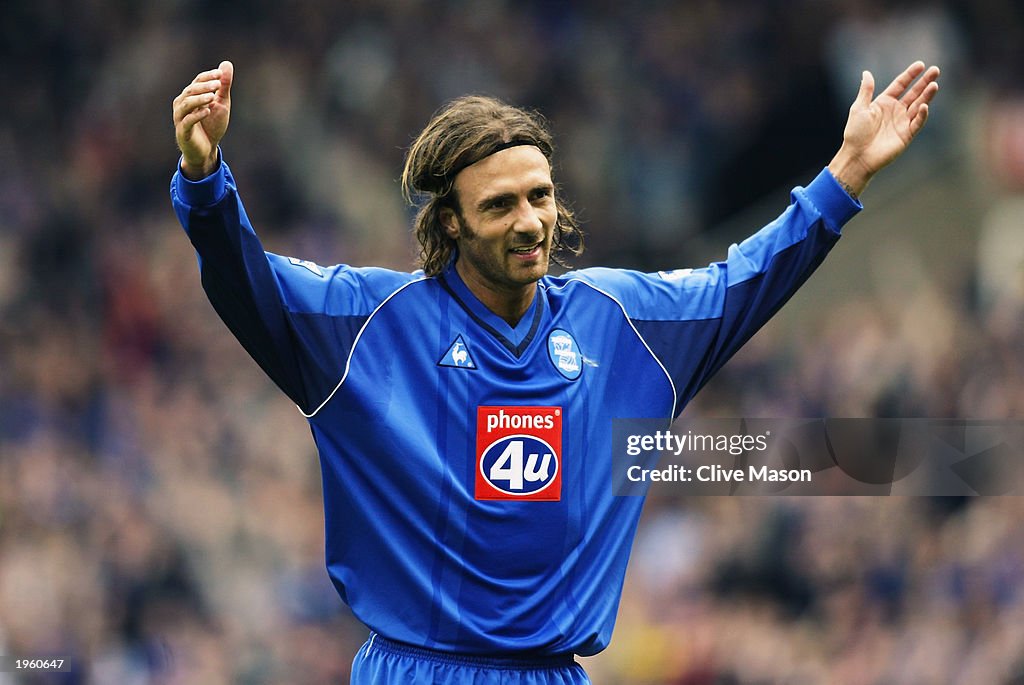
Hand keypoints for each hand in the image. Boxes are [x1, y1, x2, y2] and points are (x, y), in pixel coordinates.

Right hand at [173, 61, 233, 179]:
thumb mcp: (221, 104)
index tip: (220, 74)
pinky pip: (187, 121)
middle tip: (217, 84)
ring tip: (212, 97)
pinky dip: (197, 115)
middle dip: (204, 86)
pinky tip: (207, 111)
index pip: (197, 81)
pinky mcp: (183, 131)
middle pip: (190, 91)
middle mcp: (182, 104)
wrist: (206, 150)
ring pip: (187, 104)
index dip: (207, 76)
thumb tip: (226, 64)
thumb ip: (223, 86)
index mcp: (190, 96)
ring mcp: (181, 117)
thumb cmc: (211, 125)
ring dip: (199, 99)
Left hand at [828, 61, 939, 197]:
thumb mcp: (859, 108)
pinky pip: (917, 123)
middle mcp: (895, 111)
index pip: (900, 85)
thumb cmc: (855, 133)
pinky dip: (922, 115)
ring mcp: (902, 122)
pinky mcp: (906, 135)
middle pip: (914, 93)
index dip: (910, 75)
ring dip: (927, 96)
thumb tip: (866, 72)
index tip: (921, 64)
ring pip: (919, 106)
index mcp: (884, 103)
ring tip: (934, 85)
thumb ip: (866, 91)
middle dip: (924, 82)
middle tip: (935, 70)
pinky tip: (924, 106)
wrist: (857, 156)